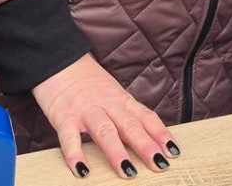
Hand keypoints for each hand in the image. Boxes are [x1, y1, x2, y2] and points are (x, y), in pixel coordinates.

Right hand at [32, 54, 178, 177]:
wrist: (58, 59)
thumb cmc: (86, 80)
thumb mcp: (111, 92)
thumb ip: (124, 112)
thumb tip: (144, 136)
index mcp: (121, 99)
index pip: (145, 116)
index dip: (160, 133)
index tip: (174, 150)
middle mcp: (106, 104)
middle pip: (129, 125)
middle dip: (146, 146)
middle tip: (159, 165)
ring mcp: (85, 110)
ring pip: (104, 131)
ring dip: (117, 152)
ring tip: (128, 172)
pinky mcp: (63, 116)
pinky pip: (69, 137)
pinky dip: (75, 155)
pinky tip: (82, 170)